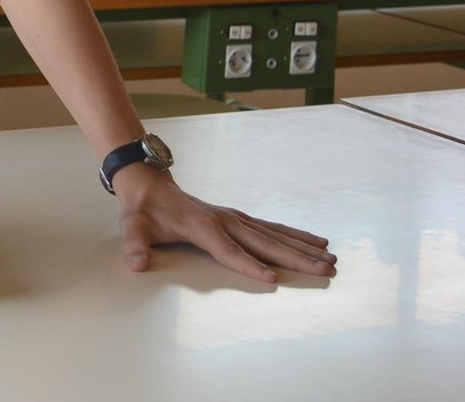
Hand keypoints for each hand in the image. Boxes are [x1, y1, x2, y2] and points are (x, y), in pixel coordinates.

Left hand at [112, 166, 336, 282]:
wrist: (149, 186)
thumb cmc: (143, 211)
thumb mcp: (132, 227)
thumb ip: (135, 245)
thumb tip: (135, 263)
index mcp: (202, 226)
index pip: (228, 250)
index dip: (247, 264)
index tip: (271, 279)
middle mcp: (224, 221)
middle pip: (263, 242)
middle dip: (295, 258)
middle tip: (325, 270)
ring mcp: (234, 218)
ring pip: (274, 234)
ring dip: (303, 247)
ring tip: (331, 258)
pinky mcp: (239, 218)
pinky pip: (272, 228)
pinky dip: (295, 235)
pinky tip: (316, 242)